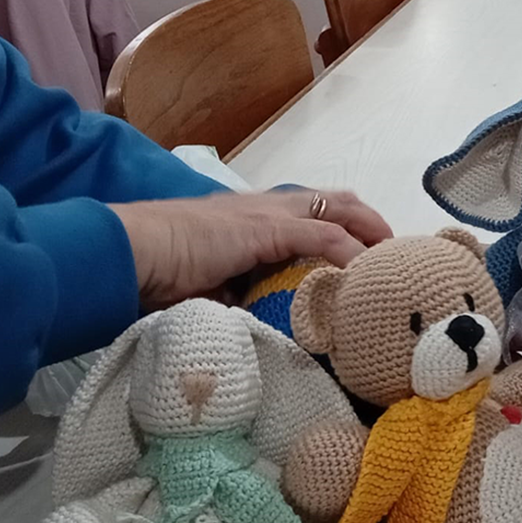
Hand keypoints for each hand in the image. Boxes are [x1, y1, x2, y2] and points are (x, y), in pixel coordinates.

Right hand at [109, 189, 391, 309]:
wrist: (129, 252)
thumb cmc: (156, 271)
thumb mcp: (208, 286)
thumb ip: (236, 296)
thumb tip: (257, 321)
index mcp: (250, 216)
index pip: (309, 211)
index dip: (342, 227)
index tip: (367, 253)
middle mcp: (264, 206)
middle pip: (333, 201)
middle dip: (368, 223)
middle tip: (392, 254)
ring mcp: (266, 213)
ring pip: (336, 210)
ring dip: (369, 233)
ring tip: (392, 259)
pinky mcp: (265, 228)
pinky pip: (321, 236)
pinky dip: (348, 251)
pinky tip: (366, 269)